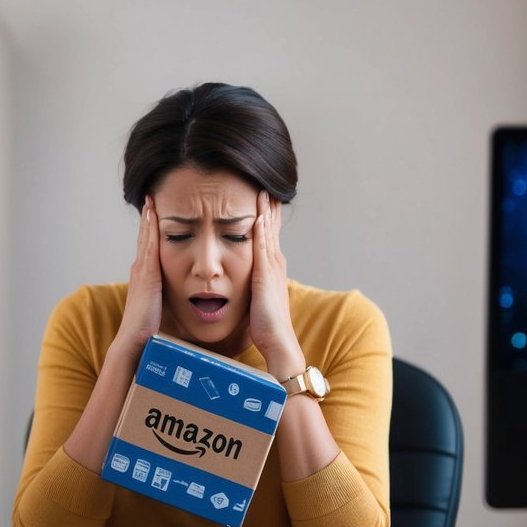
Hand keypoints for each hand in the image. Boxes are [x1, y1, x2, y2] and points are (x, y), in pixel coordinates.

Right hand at [114, 196, 164, 355]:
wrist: (135, 344)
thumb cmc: (149, 335)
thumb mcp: (161, 313)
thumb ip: (168, 304)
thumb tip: (182, 306)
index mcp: (145, 281)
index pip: (149, 250)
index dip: (152, 233)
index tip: (156, 215)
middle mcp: (140, 272)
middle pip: (144, 239)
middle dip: (148, 220)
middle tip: (151, 198)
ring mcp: (141, 272)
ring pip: (144, 238)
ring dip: (148, 218)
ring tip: (151, 199)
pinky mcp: (146, 275)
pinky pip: (148, 245)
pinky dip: (150, 228)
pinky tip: (153, 213)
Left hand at [249, 191, 304, 377]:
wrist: (278, 342)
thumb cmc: (266, 327)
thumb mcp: (259, 300)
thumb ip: (254, 288)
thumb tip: (248, 285)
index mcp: (272, 269)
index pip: (268, 236)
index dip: (266, 217)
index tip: (262, 198)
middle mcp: (275, 264)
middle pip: (271, 228)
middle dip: (268, 207)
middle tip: (265, 184)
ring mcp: (272, 268)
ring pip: (268, 232)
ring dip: (265, 210)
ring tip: (262, 189)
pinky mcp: (266, 275)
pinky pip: (263, 246)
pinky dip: (261, 228)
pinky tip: (257, 213)